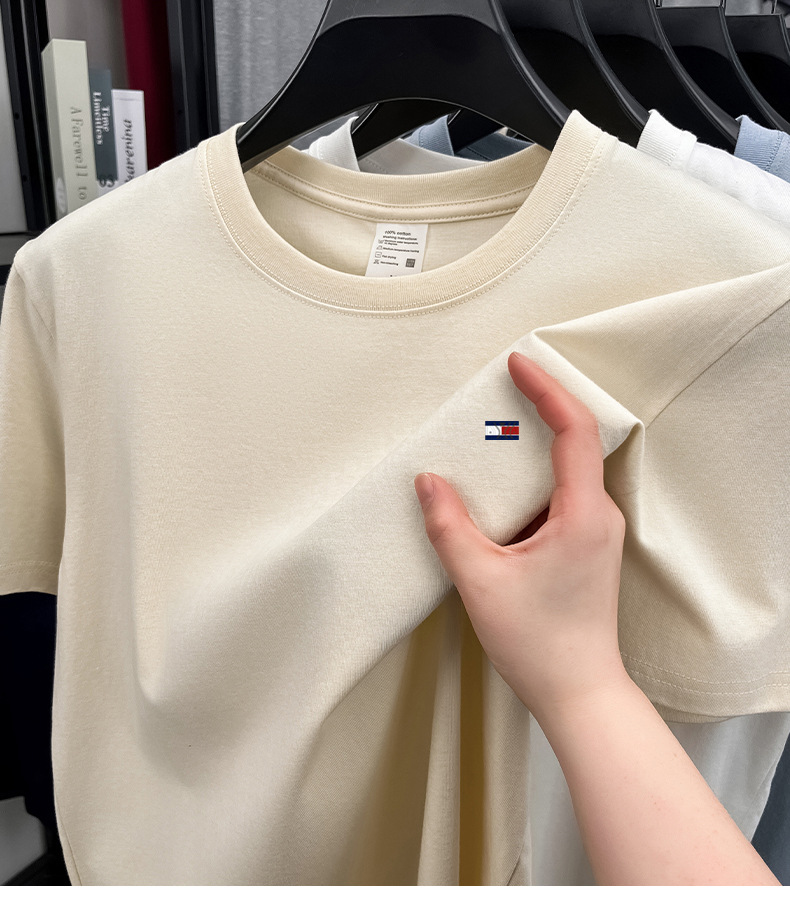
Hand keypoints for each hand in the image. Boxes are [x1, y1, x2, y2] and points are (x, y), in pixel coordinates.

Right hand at [413, 351, 629, 721]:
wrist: (579, 693)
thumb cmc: (540, 645)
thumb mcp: (481, 582)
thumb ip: (449, 527)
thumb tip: (428, 482)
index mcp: (584, 515)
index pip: (574, 431)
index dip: (547, 390)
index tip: (519, 364)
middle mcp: (600, 516)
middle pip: (575, 441)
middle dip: (538, 408)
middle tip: (500, 389)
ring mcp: (597, 531)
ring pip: (567, 469)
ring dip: (532, 446)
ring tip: (491, 433)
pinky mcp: (586, 545)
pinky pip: (562, 494)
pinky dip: (531, 478)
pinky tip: (499, 487)